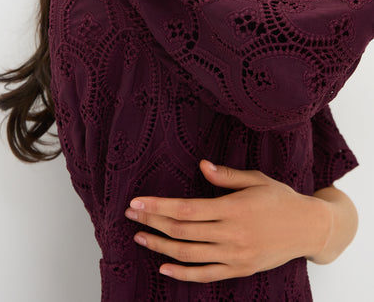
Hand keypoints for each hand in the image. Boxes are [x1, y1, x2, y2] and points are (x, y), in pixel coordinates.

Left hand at [125, 160, 330, 281]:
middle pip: (182, 231)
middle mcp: (232, 234)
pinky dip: (183, 273)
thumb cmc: (281, 198)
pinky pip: (205, 274)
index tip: (137, 202)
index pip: (186, 209)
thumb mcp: (255, 179)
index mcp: (233, 208)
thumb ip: (226, 176)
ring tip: (140, 237)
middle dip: (152, 223)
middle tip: (131, 216)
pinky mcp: (239, 269)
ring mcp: (235, 255)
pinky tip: (164, 266)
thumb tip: (202, 165)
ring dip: (160, 246)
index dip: (158, 207)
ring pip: (189, 254)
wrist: (308, 228)